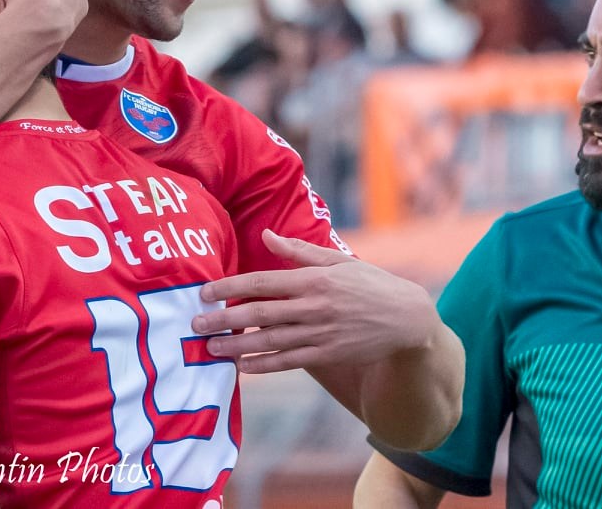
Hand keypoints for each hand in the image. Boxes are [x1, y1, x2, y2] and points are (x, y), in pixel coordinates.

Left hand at [193, 230, 437, 374]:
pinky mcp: (328, 355)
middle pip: (260, 313)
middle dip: (224, 320)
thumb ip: (298, 251)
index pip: (263, 281)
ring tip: (210, 350)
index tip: (205, 292)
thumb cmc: (369, 284)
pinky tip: (243, 368)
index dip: (231, 287)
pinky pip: (289, 362)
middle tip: (195, 325)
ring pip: (270, 341)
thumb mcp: (337, 261)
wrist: (407, 320)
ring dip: (237, 347)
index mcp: (313, 279)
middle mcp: (313, 307)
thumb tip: (266, 234)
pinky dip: (265, 365)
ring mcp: (320, 333)